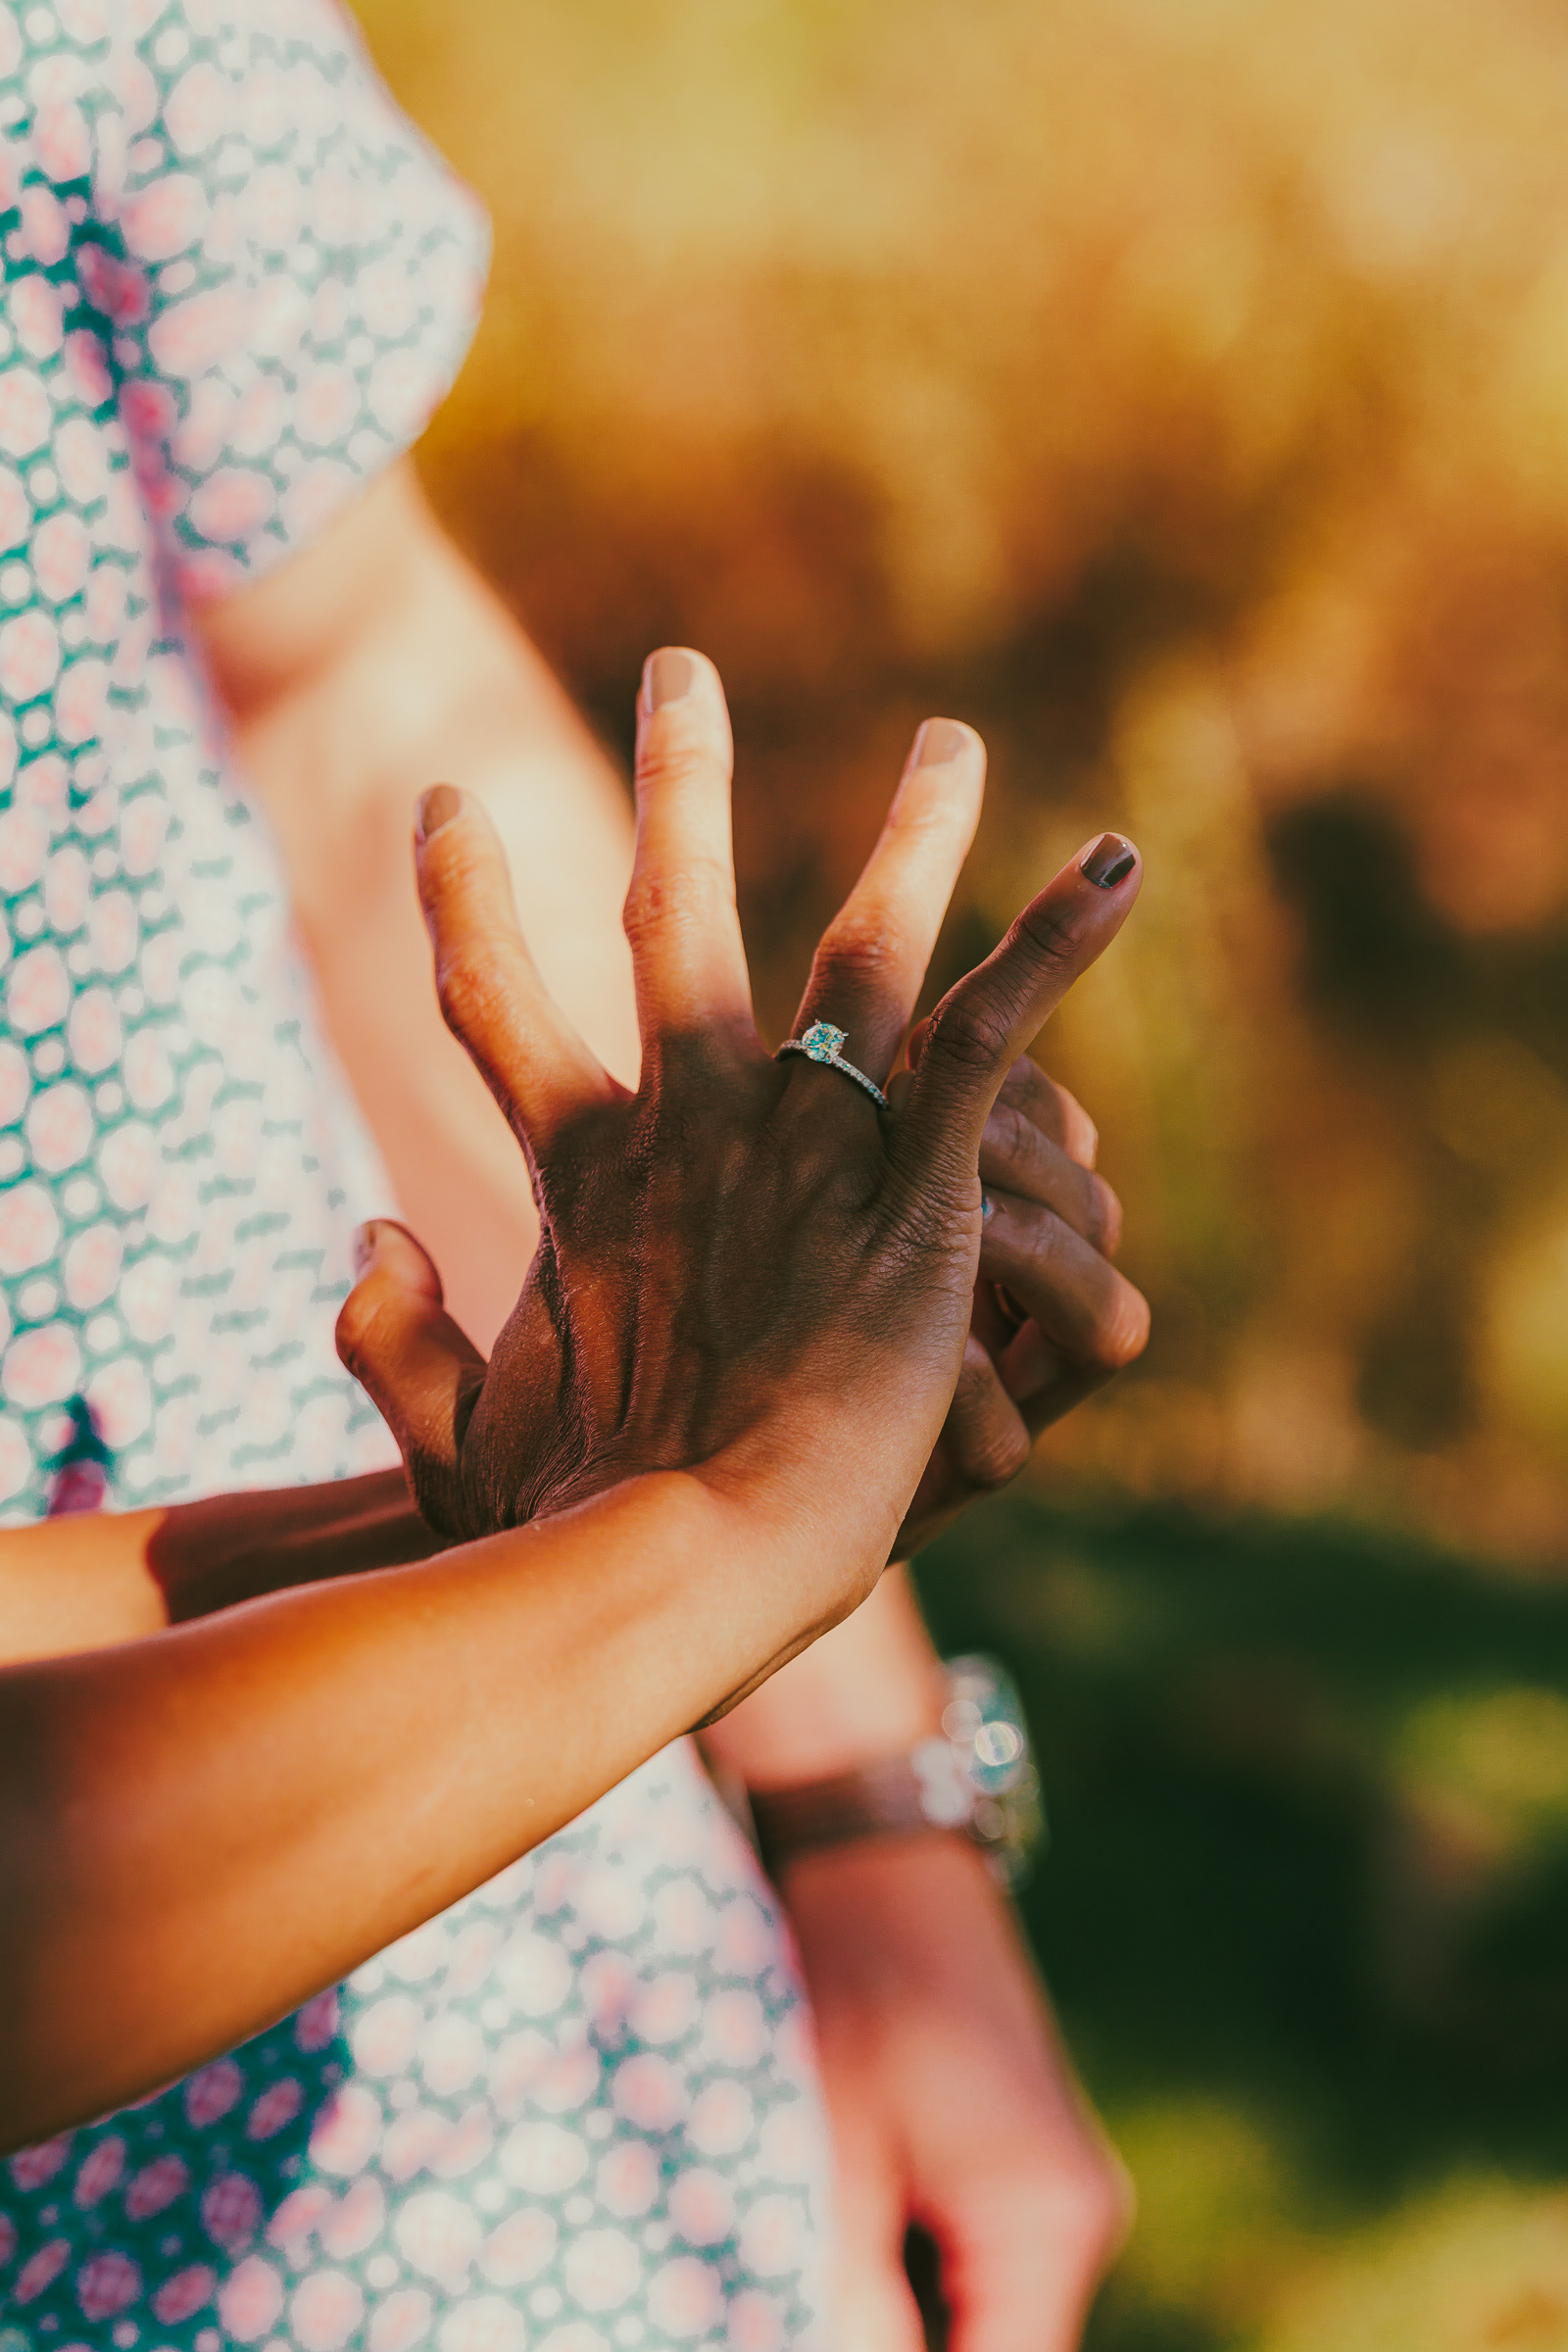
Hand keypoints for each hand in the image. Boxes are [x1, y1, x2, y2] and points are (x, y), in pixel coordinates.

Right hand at [338, 650, 1141, 1686]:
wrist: (681, 1565)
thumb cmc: (564, 1524)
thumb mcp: (456, 1430)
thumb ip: (387, 1334)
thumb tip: (360, 1239)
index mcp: (585, 1172)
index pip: (495, 1001)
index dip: (465, 901)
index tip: (445, 805)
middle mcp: (692, 1119)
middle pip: (672, 911)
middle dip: (676, 784)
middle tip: (683, 674)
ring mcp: (804, 1137)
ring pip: (863, 940)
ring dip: (913, 832)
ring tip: (954, 739)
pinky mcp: (912, 1183)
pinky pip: (994, 1029)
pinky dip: (1055, 941)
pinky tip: (1118, 861)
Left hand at [783, 1836, 1130, 2350]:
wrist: (879, 1855)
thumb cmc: (857, 1984)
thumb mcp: (838, 2153)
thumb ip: (851, 2304)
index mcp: (1053, 2225)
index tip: (815, 2328)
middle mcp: (1080, 2221)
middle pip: (992, 2345)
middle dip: (898, 2336)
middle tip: (810, 2273)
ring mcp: (1054, 2192)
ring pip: (976, 2311)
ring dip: (899, 2306)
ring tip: (829, 2233)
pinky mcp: (1019, 2166)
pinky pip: (968, 2261)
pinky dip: (903, 2266)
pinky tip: (845, 2213)